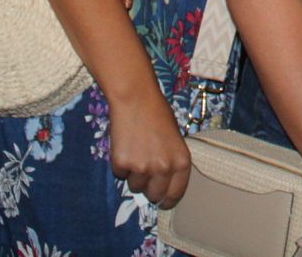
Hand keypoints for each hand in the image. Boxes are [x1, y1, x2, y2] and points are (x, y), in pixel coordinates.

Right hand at [107, 89, 190, 208]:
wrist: (136, 99)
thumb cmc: (158, 115)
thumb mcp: (175, 139)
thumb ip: (172, 162)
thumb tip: (164, 184)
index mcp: (182, 162)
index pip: (176, 194)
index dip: (168, 200)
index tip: (163, 202)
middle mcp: (164, 169)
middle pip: (154, 195)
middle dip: (149, 188)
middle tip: (145, 172)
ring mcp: (142, 168)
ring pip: (135, 186)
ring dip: (134, 175)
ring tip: (136, 151)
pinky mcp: (122, 164)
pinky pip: (120, 174)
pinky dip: (121, 164)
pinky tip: (126, 145)